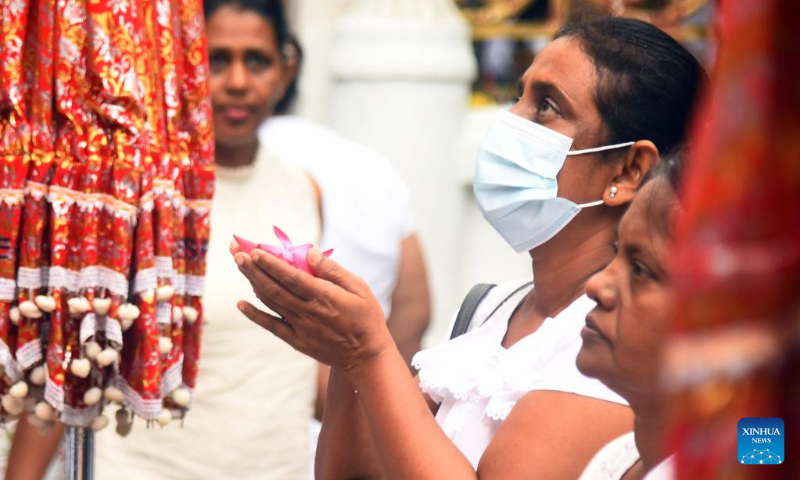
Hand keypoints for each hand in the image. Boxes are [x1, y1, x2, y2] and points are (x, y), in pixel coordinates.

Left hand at [231, 242, 392, 373]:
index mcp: (324, 296)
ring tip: (240, 266)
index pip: (292, 277)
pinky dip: (255, 315)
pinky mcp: (297, 341)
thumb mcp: (359, 288)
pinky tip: (241, 304)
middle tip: (238, 253)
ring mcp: (301, 328)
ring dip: (253, 284)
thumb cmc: (366, 317)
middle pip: (275, 287)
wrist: (366, 356)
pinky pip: (272, 326)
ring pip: (271, 302)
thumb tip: (310, 253)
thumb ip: (333, 271)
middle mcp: (309, 312)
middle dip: (254, 269)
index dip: (272, 264)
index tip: (255, 251)